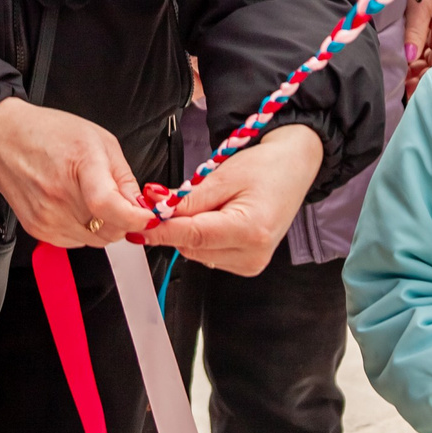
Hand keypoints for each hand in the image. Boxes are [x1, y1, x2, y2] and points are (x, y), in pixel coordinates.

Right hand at [0, 98, 152, 247]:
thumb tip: (141, 206)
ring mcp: (47, 216)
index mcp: (80, 164)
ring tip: (91, 199)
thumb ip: (124, 177)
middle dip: (124, 220)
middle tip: (120, 203)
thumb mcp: (99, 140)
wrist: (3, 141)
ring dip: (104, 226)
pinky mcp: (39, 230)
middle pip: (109, 229)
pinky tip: (75, 206)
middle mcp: (59, 195)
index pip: (109, 206)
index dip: (135, 217)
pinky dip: (85, 230)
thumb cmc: (48, 134)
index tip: (147, 216)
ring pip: (96, 241)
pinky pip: (77, 243)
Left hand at [140, 124, 322, 274]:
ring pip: (197, 253)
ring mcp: (252, 263)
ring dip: (189, 231)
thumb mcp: (222, 176)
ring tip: (205, 203)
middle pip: (192, 247)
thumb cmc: (265, 167)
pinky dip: (201, 237)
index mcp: (250, 230)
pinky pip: (209, 255)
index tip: (137, 225)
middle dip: (175, 225)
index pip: (192, 235)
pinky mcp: (248, 265)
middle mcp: (253, 254)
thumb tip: (154, 209)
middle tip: (167, 199)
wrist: (294, 168)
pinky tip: (214, 217)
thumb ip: (187, 199)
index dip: (161, 230)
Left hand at [403, 0, 431, 94]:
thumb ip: (415, 35)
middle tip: (404, 89)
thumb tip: (411, 61)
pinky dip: (424, 53)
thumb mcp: (419, 7)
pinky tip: (412, 57)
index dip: (424, 82)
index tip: (408, 93)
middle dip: (423, 78)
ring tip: (405, 77)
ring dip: (422, 67)